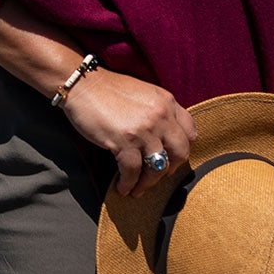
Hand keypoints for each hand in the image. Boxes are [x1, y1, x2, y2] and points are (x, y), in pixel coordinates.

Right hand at [60, 70, 197, 197]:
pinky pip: (133, 171)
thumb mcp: (144, 93)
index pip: (190, 131)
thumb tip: (162, 138)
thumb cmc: (109, 90)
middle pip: (180, 152)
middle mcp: (161, 116)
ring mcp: (144, 129)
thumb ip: (158, 111)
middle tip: (157, 177)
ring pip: (158, 167)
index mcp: (167, 102)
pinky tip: (122, 187)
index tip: (172, 159)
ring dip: (148, 183)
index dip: (183, 149)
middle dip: (170, 170)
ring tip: (138, 189)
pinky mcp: (124, 141)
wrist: (83, 84)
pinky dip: (128, 183)